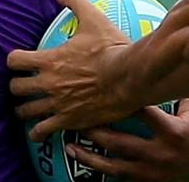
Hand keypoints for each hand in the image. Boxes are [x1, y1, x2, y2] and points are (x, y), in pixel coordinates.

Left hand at [8, 0, 134, 141]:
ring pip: (25, 110)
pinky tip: (37, 132)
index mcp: (49, 60)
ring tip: (25, 108)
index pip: (14, 60)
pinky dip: (38, 132)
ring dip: (23, 108)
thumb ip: (75, 2)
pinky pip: (44, 130)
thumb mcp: (93, 19)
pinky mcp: (69, 120)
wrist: (130, 78)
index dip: (13, 61)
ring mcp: (57, 103)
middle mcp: (47, 83)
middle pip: (15, 87)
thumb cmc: (111, 49)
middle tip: (21, 86)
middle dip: (16, 86)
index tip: (17, 61)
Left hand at [65, 101, 188, 181]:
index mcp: (173, 133)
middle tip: (74, 120)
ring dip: (90, 157)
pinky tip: (85, 162)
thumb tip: (163, 74)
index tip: (98, 90)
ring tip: (70, 147)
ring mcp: (153, 172)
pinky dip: (101, 169)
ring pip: (115, 165)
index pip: (141, 112)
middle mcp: (160, 154)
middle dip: (95, 131)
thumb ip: (176, 98)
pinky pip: (120, 176)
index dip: (119, 101)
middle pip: (120, 142)